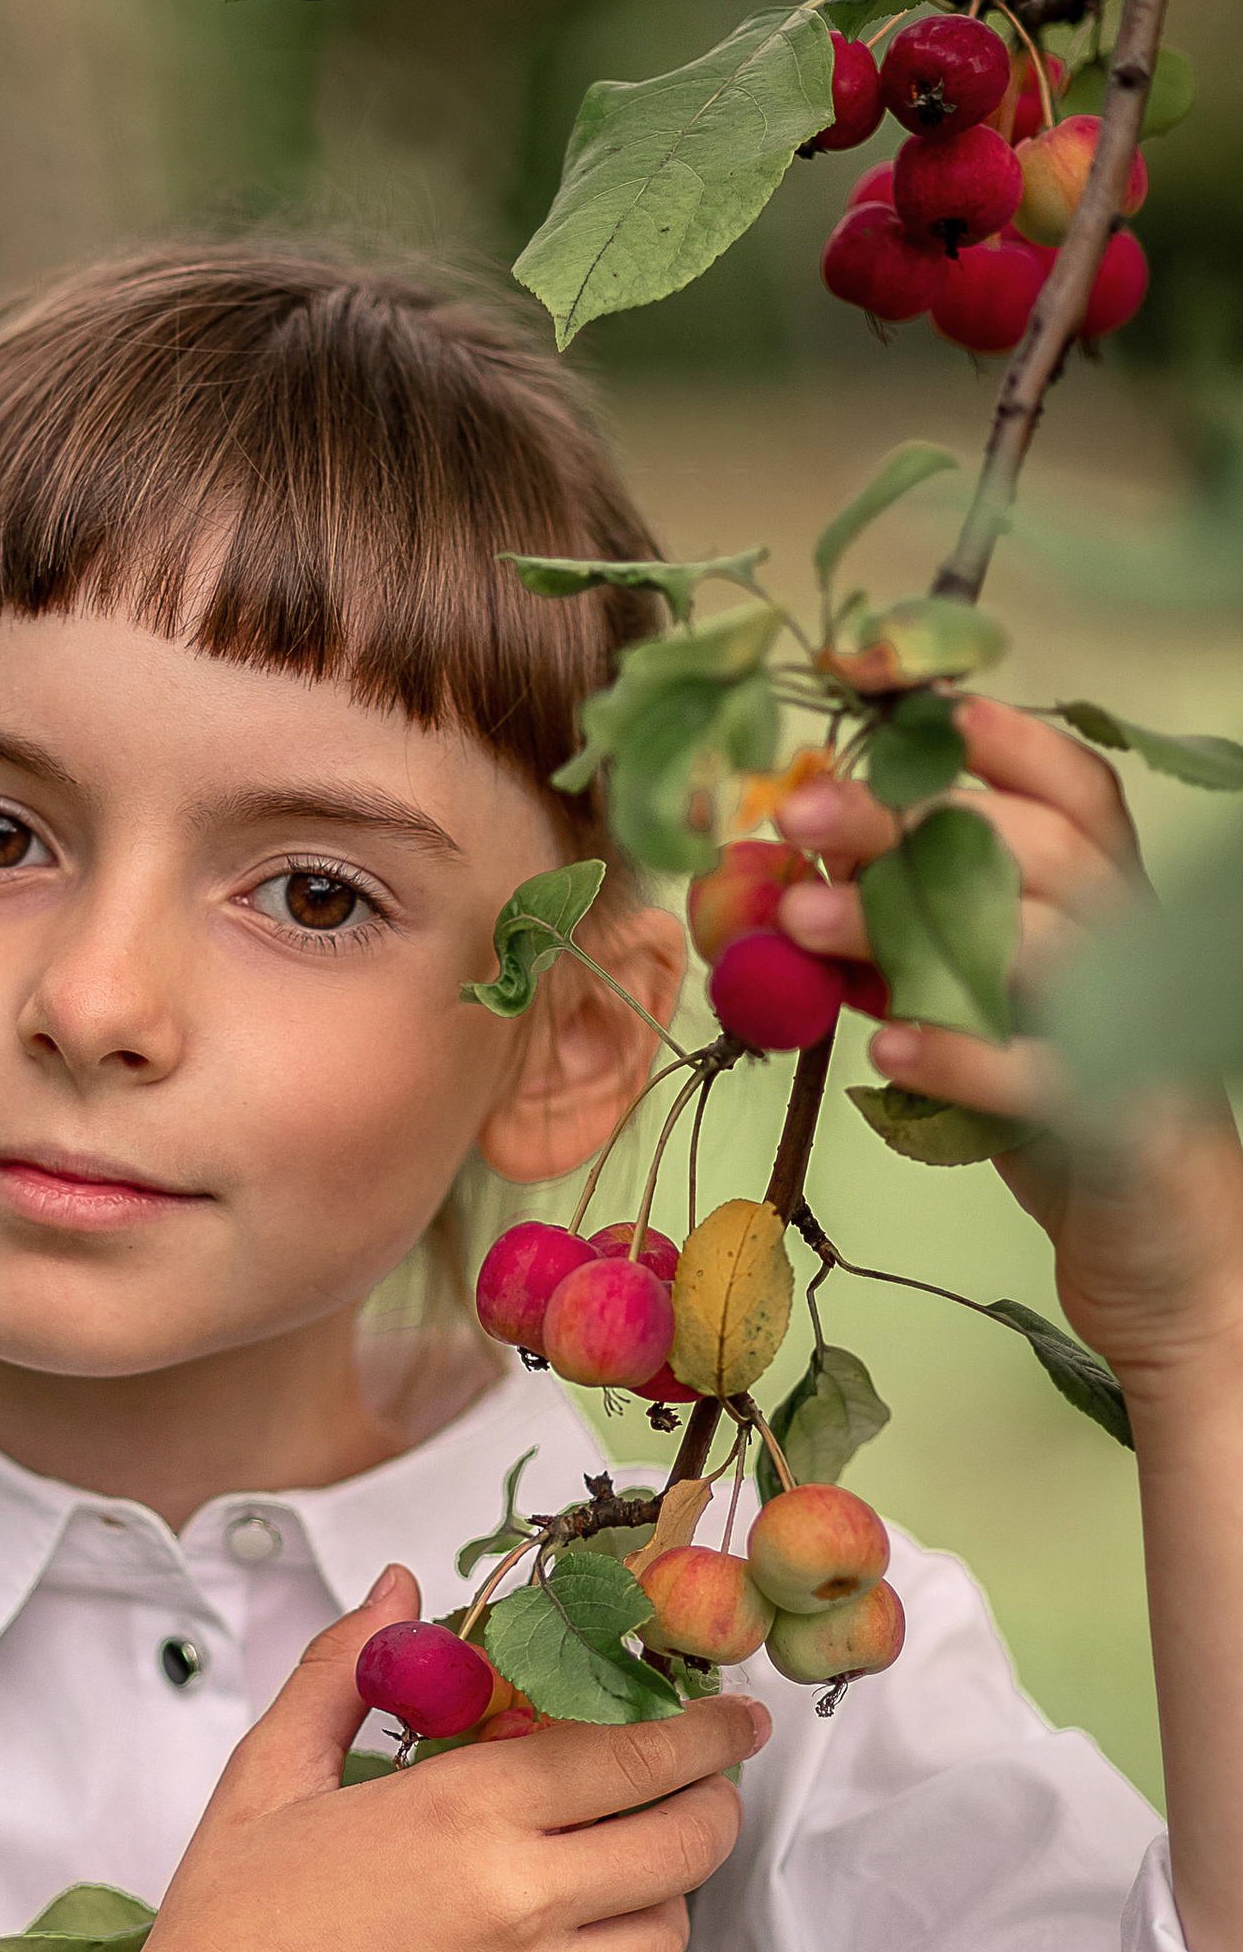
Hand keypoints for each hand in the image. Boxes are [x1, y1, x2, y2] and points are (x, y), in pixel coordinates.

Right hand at [109, 1576, 768, 1951]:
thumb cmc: (229, 1923)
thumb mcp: (271, 1773)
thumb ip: (345, 1669)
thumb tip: (401, 1589)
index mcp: (463, 1809)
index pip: (636, 1753)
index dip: (707, 1731)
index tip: (735, 1718)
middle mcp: (520, 1900)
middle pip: (686, 1841)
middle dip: (710, 1804)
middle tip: (698, 1792)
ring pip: (672, 1934)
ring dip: (666, 1899)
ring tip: (623, 1880)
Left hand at [773, 697, 1242, 1391]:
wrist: (1160, 1256)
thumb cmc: (1059, 1114)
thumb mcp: (980, 1011)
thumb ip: (911, 948)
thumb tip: (791, 884)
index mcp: (1107, 903)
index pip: (1071, 788)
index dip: (991, 735)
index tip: (890, 695)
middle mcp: (1134, 950)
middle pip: (1036, 848)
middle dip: (912, 819)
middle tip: (797, 813)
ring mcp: (1136, 1033)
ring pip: (1036, 946)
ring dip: (907, 928)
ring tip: (799, 922)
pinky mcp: (1121, 1123)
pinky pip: (1041, 1076)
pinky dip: (962, 1057)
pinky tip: (886, 1044)